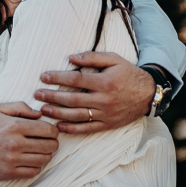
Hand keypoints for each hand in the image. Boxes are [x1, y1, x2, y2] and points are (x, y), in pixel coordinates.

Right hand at [0, 102, 58, 183]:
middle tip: (47, 140)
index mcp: (14, 126)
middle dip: (52, 142)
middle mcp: (15, 144)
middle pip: (50, 146)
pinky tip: (31, 160)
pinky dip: (37, 166)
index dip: (53, 130)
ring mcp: (12, 160)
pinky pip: (33, 172)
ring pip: (44, 160)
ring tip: (41, 150)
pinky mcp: (8, 173)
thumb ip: (19, 107)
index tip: (50, 131)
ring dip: (46, 155)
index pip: (48, 130)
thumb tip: (39, 114)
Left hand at [34, 52, 154, 134]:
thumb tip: (71, 58)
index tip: (43, 77)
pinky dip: (72, 129)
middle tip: (36, 94)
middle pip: (72, 99)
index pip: (76, 80)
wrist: (149, 94)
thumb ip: (92, 57)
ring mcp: (105, 114)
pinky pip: (87, 129)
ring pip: (77, 115)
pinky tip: (59, 126)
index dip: (58, 78)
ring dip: (58, 113)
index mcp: (104, 82)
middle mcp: (103, 100)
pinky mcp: (107, 124)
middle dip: (52, 96)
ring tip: (43, 109)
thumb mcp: (113, 59)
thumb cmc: (128, 73)